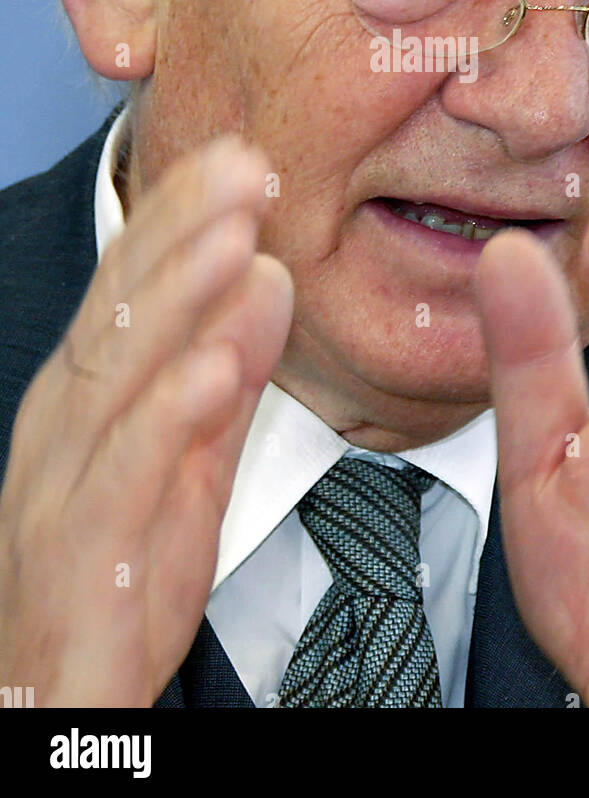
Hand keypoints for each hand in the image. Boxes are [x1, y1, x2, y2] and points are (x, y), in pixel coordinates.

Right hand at [0, 136, 292, 706]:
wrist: (61, 692)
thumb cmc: (122, 568)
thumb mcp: (193, 454)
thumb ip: (229, 368)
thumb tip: (268, 276)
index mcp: (89, 392)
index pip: (134, 284)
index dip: (183, 217)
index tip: (241, 155)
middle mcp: (63, 423)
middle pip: (121, 310)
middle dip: (180, 230)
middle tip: (243, 165)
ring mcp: (61, 483)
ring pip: (117, 375)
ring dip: (176, 299)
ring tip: (234, 237)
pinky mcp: (80, 551)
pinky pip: (124, 477)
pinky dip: (169, 417)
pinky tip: (216, 370)